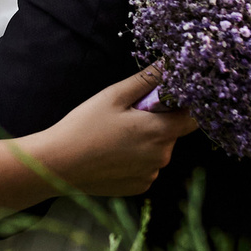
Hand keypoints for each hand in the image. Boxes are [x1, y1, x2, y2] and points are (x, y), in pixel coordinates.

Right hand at [29, 66, 197, 195]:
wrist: (58, 165)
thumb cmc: (84, 127)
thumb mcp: (114, 96)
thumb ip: (147, 79)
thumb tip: (169, 63)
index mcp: (160, 131)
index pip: (192, 117)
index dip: (182, 106)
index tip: (162, 100)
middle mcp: (162, 157)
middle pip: (173, 133)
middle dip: (158, 122)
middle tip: (129, 116)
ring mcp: (151, 174)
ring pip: (159, 151)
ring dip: (147, 142)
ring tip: (116, 136)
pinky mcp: (139, 187)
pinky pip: (147, 168)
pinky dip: (136, 160)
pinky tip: (113, 154)